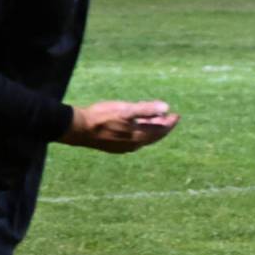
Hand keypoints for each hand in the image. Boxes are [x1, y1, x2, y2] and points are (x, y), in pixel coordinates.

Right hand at [58, 100, 179, 153]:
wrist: (78, 128)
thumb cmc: (102, 117)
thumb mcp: (126, 110)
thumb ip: (147, 109)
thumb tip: (166, 107)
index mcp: (138, 137)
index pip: (160, 130)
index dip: (169, 122)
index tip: (176, 115)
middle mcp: (133, 145)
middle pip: (153, 135)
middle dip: (161, 125)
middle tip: (168, 116)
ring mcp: (123, 147)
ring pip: (143, 137)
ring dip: (150, 128)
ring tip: (155, 118)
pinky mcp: (114, 146)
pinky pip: (133, 139)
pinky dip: (140, 131)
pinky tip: (136, 125)